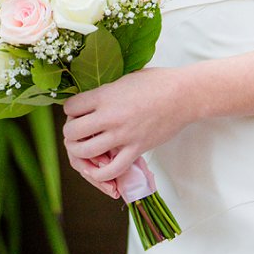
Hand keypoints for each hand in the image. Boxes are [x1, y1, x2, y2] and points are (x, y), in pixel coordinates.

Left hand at [62, 67, 187, 191]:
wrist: (183, 95)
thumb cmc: (157, 82)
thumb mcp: (125, 79)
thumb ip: (105, 92)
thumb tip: (89, 103)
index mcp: (105, 95)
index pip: (70, 108)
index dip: (70, 111)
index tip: (77, 112)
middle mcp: (110, 116)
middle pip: (72, 132)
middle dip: (71, 133)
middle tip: (79, 132)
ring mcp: (123, 135)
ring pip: (86, 152)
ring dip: (81, 153)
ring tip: (87, 148)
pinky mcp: (136, 149)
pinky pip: (111, 170)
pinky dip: (101, 174)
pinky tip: (100, 168)